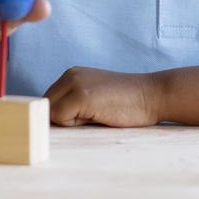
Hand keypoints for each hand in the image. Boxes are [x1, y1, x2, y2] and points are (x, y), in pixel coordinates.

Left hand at [45, 67, 161, 126]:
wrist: (152, 95)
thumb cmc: (127, 103)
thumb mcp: (94, 98)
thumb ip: (72, 104)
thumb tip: (48, 123)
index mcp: (71, 75)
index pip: (48, 101)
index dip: (61, 115)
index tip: (83, 118)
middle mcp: (70, 75)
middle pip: (46, 106)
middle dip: (62, 118)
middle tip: (91, 117)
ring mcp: (75, 83)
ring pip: (51, 113)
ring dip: (69, 122)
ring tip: (96, 115)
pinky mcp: (81, 95)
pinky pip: (60, 118)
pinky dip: (75, 124)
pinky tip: (98, 116)